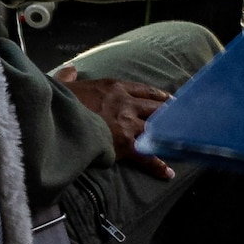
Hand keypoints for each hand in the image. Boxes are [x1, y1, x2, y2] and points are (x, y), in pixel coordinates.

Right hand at [52, 69, 174, 178]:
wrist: (59, 117)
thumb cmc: (60, 102)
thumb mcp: (65, 85)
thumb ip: (69, 77)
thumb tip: (70, 70)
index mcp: (114, 87)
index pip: (144, 90)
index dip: (159, 96)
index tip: (170, 99)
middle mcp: (126, 102)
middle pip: (156, 107)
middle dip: (170, 114)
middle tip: (183, 120)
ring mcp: (127, 123)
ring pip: (156, 128)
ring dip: (168, 136)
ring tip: (181, 142)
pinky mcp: (125, 143)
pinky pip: (146, 155)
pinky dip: (158, 165)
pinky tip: (168, 172)